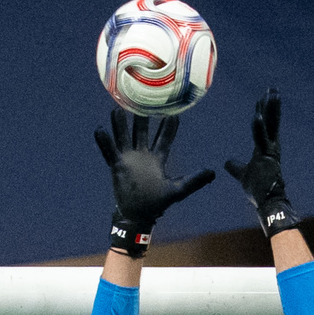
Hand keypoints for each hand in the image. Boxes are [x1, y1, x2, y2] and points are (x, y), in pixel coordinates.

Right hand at [95, 108, 214, 254]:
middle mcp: (142, 156)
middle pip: (142, 133)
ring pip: (124, 138)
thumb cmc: (157, 203)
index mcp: (157, 159)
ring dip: (120, 125)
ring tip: (117, 109)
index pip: (164, 139)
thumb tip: (213, 173)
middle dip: (142, 118)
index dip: (168, 127)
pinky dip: (104, 142)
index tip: (173, 112)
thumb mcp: (178, 190)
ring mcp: (128, 160)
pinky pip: (109, 151)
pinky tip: (100, 129)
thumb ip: (194, 181)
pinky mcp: (117, 166)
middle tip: (143, 100)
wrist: (138, 215)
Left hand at [224, 88, 299, 236]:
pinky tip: (256, 115)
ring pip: (270, 125)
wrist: (267, 202)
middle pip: (271, 121)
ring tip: (271, 93)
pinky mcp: (267, 157)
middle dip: (271, 105)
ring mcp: (270, 150)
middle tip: (273, 88)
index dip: (263, 112)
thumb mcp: (243, 175)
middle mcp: (270, 147)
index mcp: (265, 148)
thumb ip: (235, 167)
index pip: (265, 126)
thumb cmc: (258, 189)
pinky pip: (262, 139)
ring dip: (270, 109)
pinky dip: (258, 127)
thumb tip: (226, 163)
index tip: (263, 98)